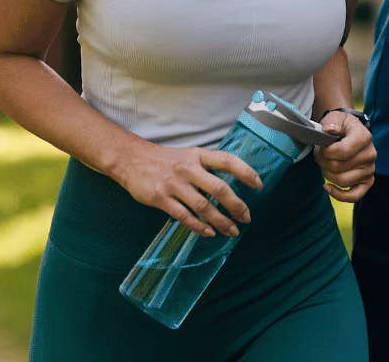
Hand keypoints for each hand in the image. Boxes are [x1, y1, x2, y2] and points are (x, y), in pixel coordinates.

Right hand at [110, 141, 261, 237]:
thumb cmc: (165, 160)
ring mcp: (174, 184)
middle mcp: (188, 169)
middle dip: (236, 205)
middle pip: (219, 189)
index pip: (228, 161)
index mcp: (198, 156)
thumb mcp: (188, 156)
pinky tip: (209, 232)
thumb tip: (230, 187)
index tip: (258, 185)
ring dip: (220, 221)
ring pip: (203, 206)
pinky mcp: (160, 198)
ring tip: (232, 231)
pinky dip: (198, 226)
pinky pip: (184, 216)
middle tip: (246, 218)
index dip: (245, 172)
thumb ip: (207, 168)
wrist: (130, 159)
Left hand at [313, 110, 376, 201]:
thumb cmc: (341, 126)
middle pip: (339, 168)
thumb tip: (329, 130)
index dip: (326, 152)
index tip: (321, 146)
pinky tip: (327, 187)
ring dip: (327, 174)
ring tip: (325, 163)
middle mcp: (370, 154)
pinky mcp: (367, 181)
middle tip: (320, 154)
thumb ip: (332, 122)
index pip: (342, 151)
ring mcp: (370, 169)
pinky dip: (339, 195)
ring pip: (342, 181)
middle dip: (323, 162)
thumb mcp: (335, 118)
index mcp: (364, 137)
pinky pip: (354, 196)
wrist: (349, 132)